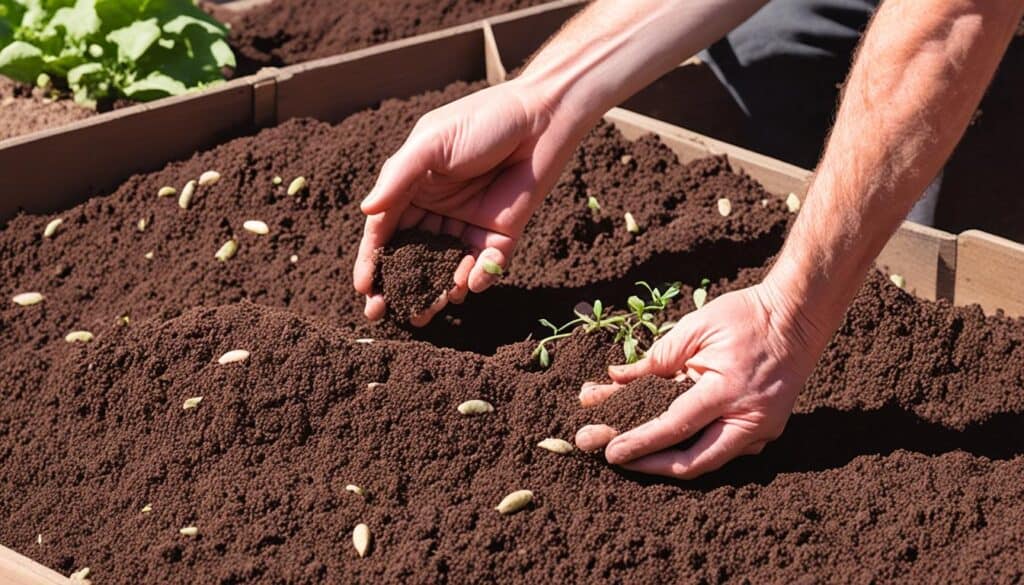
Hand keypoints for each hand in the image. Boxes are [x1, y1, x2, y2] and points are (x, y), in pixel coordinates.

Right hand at [354, 78, 583, 324]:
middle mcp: (437, 210)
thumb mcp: (432, 142)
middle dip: (398, 285)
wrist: (542, 117)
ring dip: (434, 291)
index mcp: (414, 187)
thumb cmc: (482, 121)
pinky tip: (468, 285)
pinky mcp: (501, 235)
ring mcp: (469, 225)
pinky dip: (476, 278)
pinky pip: (485, 266)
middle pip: (412, 256)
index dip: (373, 259)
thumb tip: (367, 210)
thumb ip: (399, 177)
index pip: (386, 230)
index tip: (364, 287)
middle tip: (385, 312)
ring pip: (445, 267)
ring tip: (425, 311)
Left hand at [574, 281, 829, 478]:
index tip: (610, 452)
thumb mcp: (695, 328)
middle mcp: (749, 419)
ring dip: (671, 459)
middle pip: (693, 462)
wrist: (799, 316)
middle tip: (617, 459)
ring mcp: (762, 429)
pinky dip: (696, 446)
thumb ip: (656, 359)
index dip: (640, 442)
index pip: (674, 427)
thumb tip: (615, 378)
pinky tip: (670, 440)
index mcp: (728, 391)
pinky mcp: (766, 430)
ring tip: (636, 452)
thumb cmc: (745, 316)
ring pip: (710, 461)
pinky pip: (726, 449)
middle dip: (651, 466)